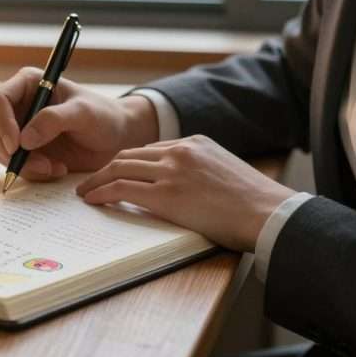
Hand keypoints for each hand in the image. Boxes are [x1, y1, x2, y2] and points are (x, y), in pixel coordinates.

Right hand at [0, 67, 159, 180]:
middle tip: (40, 165)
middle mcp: (18, 106)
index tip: (18, 145)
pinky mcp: (26, 152)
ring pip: (0, 151)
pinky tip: (57, 169)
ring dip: (24, 165)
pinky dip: (33, 173)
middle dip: (11, 151)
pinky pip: (16, 166)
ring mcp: (20, 130)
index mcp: (27, 85)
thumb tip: (24, 140)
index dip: (2, 122)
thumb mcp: (83, 113)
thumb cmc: (104, 116)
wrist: (117, 138)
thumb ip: (54, 120)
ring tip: (54, 168)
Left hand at [76, 135, 296, 251]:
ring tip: (85, 192)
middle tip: (90, 180)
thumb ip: (200, 170)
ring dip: (97, 180)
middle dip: (106, 168)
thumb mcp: (225, 172)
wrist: (270, 214)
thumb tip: (183, 188)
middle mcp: (180, 151)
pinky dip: (102, 193)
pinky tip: (93, 200)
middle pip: (129, 154)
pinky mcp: (166, 194)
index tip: (114, 172)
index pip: (150, 149)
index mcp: (195, 142)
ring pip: (119, 168)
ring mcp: (172, 170)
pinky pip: (122, 189)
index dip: (128, 162)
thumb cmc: (255, 204)